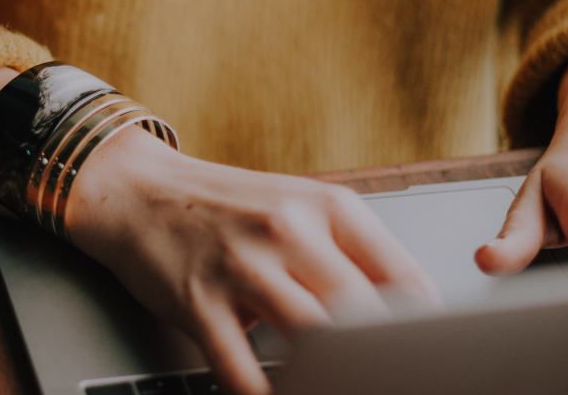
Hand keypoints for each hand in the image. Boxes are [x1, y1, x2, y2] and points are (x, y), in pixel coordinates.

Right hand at [66, 129, 440, 394]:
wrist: (138, 192)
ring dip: (328, 379)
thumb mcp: (299, 210)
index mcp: (329, 208)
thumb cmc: (227, 209)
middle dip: (381, 362)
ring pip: (310, 339)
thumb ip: (351, 254)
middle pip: (361, 313)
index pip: (403, 278)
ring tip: (334, 390)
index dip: (424, 332)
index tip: (429, 362)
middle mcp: (289, 231)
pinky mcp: (197, 301)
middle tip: (391, 383)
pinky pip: (238, 367)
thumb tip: (410, 312)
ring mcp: (242, 266)